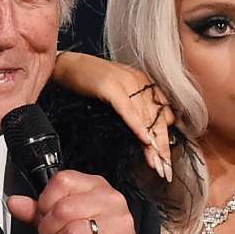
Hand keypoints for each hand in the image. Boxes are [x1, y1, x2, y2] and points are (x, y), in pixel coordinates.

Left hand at [7, 170, 148, 233]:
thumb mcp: (62, 222)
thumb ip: (38, 212)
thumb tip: (15, 202)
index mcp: (97, 186)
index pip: (62, 181)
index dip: (45, 203)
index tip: (46, 218)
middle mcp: (112, 201)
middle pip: (64, 210)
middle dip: (48, 232)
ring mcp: (120, 225)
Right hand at [52, 51, 174, 180]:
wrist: (67, 65)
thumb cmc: (90, 82)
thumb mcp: (118, 94)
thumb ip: (134, 108)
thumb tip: (147, 132)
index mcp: (144, 83)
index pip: (162, 113)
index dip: (165, 137)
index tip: (167, 158)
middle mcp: (139, 81)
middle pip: (157, 118)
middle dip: (162, 145)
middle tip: (166, 168)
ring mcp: (126, 82)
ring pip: (145, 117)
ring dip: (152, 142)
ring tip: (156, 162)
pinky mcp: (112, 87)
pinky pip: (128, 110)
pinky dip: (137, 126)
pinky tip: (144, 140)